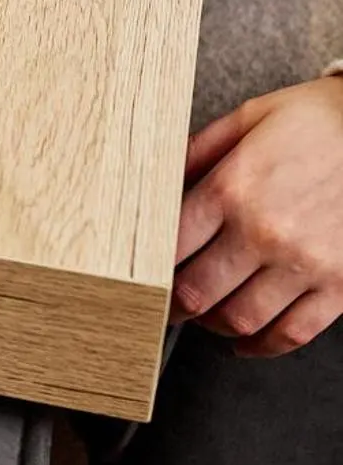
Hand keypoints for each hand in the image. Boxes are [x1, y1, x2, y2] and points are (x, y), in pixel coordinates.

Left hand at [172, 76, 342, 355]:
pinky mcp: (339, 286)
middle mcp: (263, 231)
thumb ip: (200, 148)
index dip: (147, 266)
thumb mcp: (251, 117)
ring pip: (241, 320)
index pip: (170, 245)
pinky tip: (247, 342)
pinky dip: (263, 347)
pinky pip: (293, 333)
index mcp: (233, 188)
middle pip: (198, 292)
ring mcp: (303, 264)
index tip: (140, 273)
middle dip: (172, 305)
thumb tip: (160, 171)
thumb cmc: (319, 121)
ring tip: (204, 317)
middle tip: (163, 305)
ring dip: (213, 325)